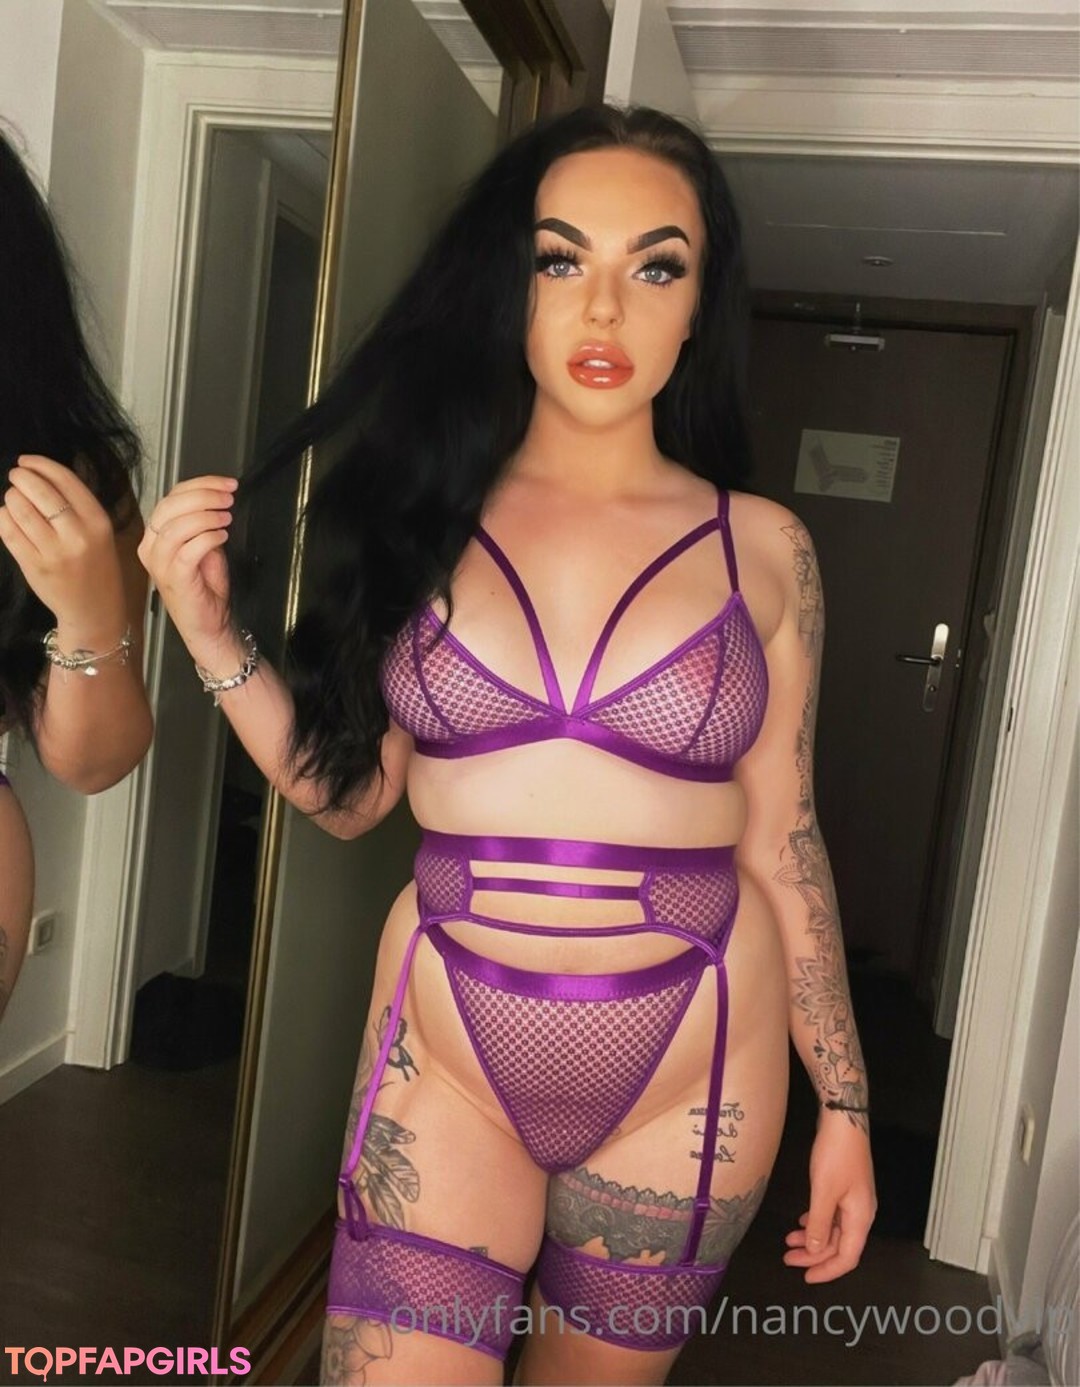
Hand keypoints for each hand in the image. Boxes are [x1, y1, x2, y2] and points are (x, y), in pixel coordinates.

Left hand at [0, 455, 127, 643]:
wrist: (95, 610)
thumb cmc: (95, 567)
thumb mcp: (100, 532)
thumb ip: (77, 505)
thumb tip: (41, 473)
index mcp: (98, 522)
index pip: (65, 480)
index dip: (40, 464)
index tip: (26, 461)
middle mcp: (78, 535)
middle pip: (39, 491)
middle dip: (20, 478)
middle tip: (15, 477)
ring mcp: (54, 552)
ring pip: (19, 509)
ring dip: (11, 498)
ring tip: (14, 500)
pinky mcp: (34, 566)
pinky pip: (8, 531)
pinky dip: (3, 518)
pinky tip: (8, 517)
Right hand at [138, 475, 238, 662]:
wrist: (209, 624)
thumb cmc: (205, 586)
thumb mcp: (204, 545)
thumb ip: (203, 522)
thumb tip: (216, 498)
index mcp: (155, 535)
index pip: (171, 498)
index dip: (200, 485)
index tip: (227, 484)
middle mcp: (151, 548)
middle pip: (170, 507)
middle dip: (204, 496)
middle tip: (229, 498)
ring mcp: (160, 564)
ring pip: (177, 526)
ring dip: (206, 516)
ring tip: (227, 518)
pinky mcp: (174, 578)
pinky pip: (188, 549)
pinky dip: (208, 537)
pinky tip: (222, 537)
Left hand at [783, 1109, 875, 1281]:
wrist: (844, 1120)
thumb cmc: (836, 1155)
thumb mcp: (823, 1192)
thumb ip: (820, 1224)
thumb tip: (817, 1252)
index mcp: (861, 1218)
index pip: (848, 1257)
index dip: (828, 1271)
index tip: (806, 1278)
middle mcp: (861, 1213)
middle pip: (840, 1246)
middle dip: (814, 1255)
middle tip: (788, 1259)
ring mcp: (854, 1200)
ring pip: (834, 1230)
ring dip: (813, 1238)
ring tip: (789, 1241)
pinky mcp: (846, 1188)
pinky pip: (832, 1215)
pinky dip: (817, 1222)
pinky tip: (803, 1222)